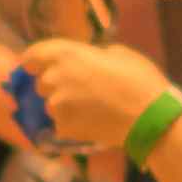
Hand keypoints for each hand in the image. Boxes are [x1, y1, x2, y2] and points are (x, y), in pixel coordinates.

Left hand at [12, 37, 172, 152]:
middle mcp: (54, 78)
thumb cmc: (139, 79)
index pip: (32, 55)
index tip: (39, 66)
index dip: (35, 61)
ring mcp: (56, 106)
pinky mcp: (63, 128)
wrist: (148, 117)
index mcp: (66, 54)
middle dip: (54, 85)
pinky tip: (91, 122)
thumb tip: (90, 58)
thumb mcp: (119, 53)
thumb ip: (94, 54)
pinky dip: (70, 124)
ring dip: (63, 105)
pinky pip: (60, 124)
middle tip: (78, 89)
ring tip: (88, 108)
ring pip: (51, 105)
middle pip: (41, 83)